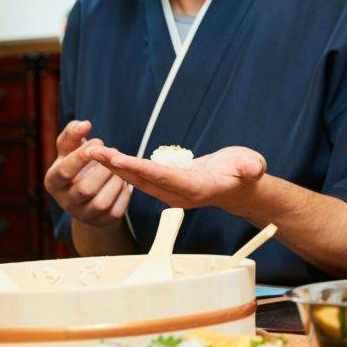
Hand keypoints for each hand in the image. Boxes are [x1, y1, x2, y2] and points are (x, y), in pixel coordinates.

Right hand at [44, 120, 129, 227]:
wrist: (89, 196)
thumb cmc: (78, 166)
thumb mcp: (70, 149)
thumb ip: (73, 134)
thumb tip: (85, 124)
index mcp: (53, 182)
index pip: (65, 171)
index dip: (82, 156)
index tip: (99, 141)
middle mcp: (65, 201)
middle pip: (86, 188)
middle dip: (104, 169)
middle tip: (114, 153)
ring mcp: (83, 214)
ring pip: (102, 201)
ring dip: (115, 181)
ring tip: (119, 167)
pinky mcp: (103, 221)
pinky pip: (116, 210)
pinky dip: (123, 193)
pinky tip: (122, 181)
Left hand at [85, 145, 265, 211]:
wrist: (240, 188)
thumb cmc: (246, 173)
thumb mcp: (252, 165)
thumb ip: (251, 167)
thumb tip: (254, 168)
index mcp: (196, 188)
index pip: (164, 177)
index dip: (141, 169)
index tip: (119, 160)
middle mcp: (178, 194)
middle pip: (143, 180)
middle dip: (117, 167)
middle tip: (93, 152)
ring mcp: (170, 192)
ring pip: (137, 179)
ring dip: (115, 167)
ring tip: (92, 151)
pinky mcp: (166, 186)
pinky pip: (141, 177)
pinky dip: (123, 167)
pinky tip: (108, 157)